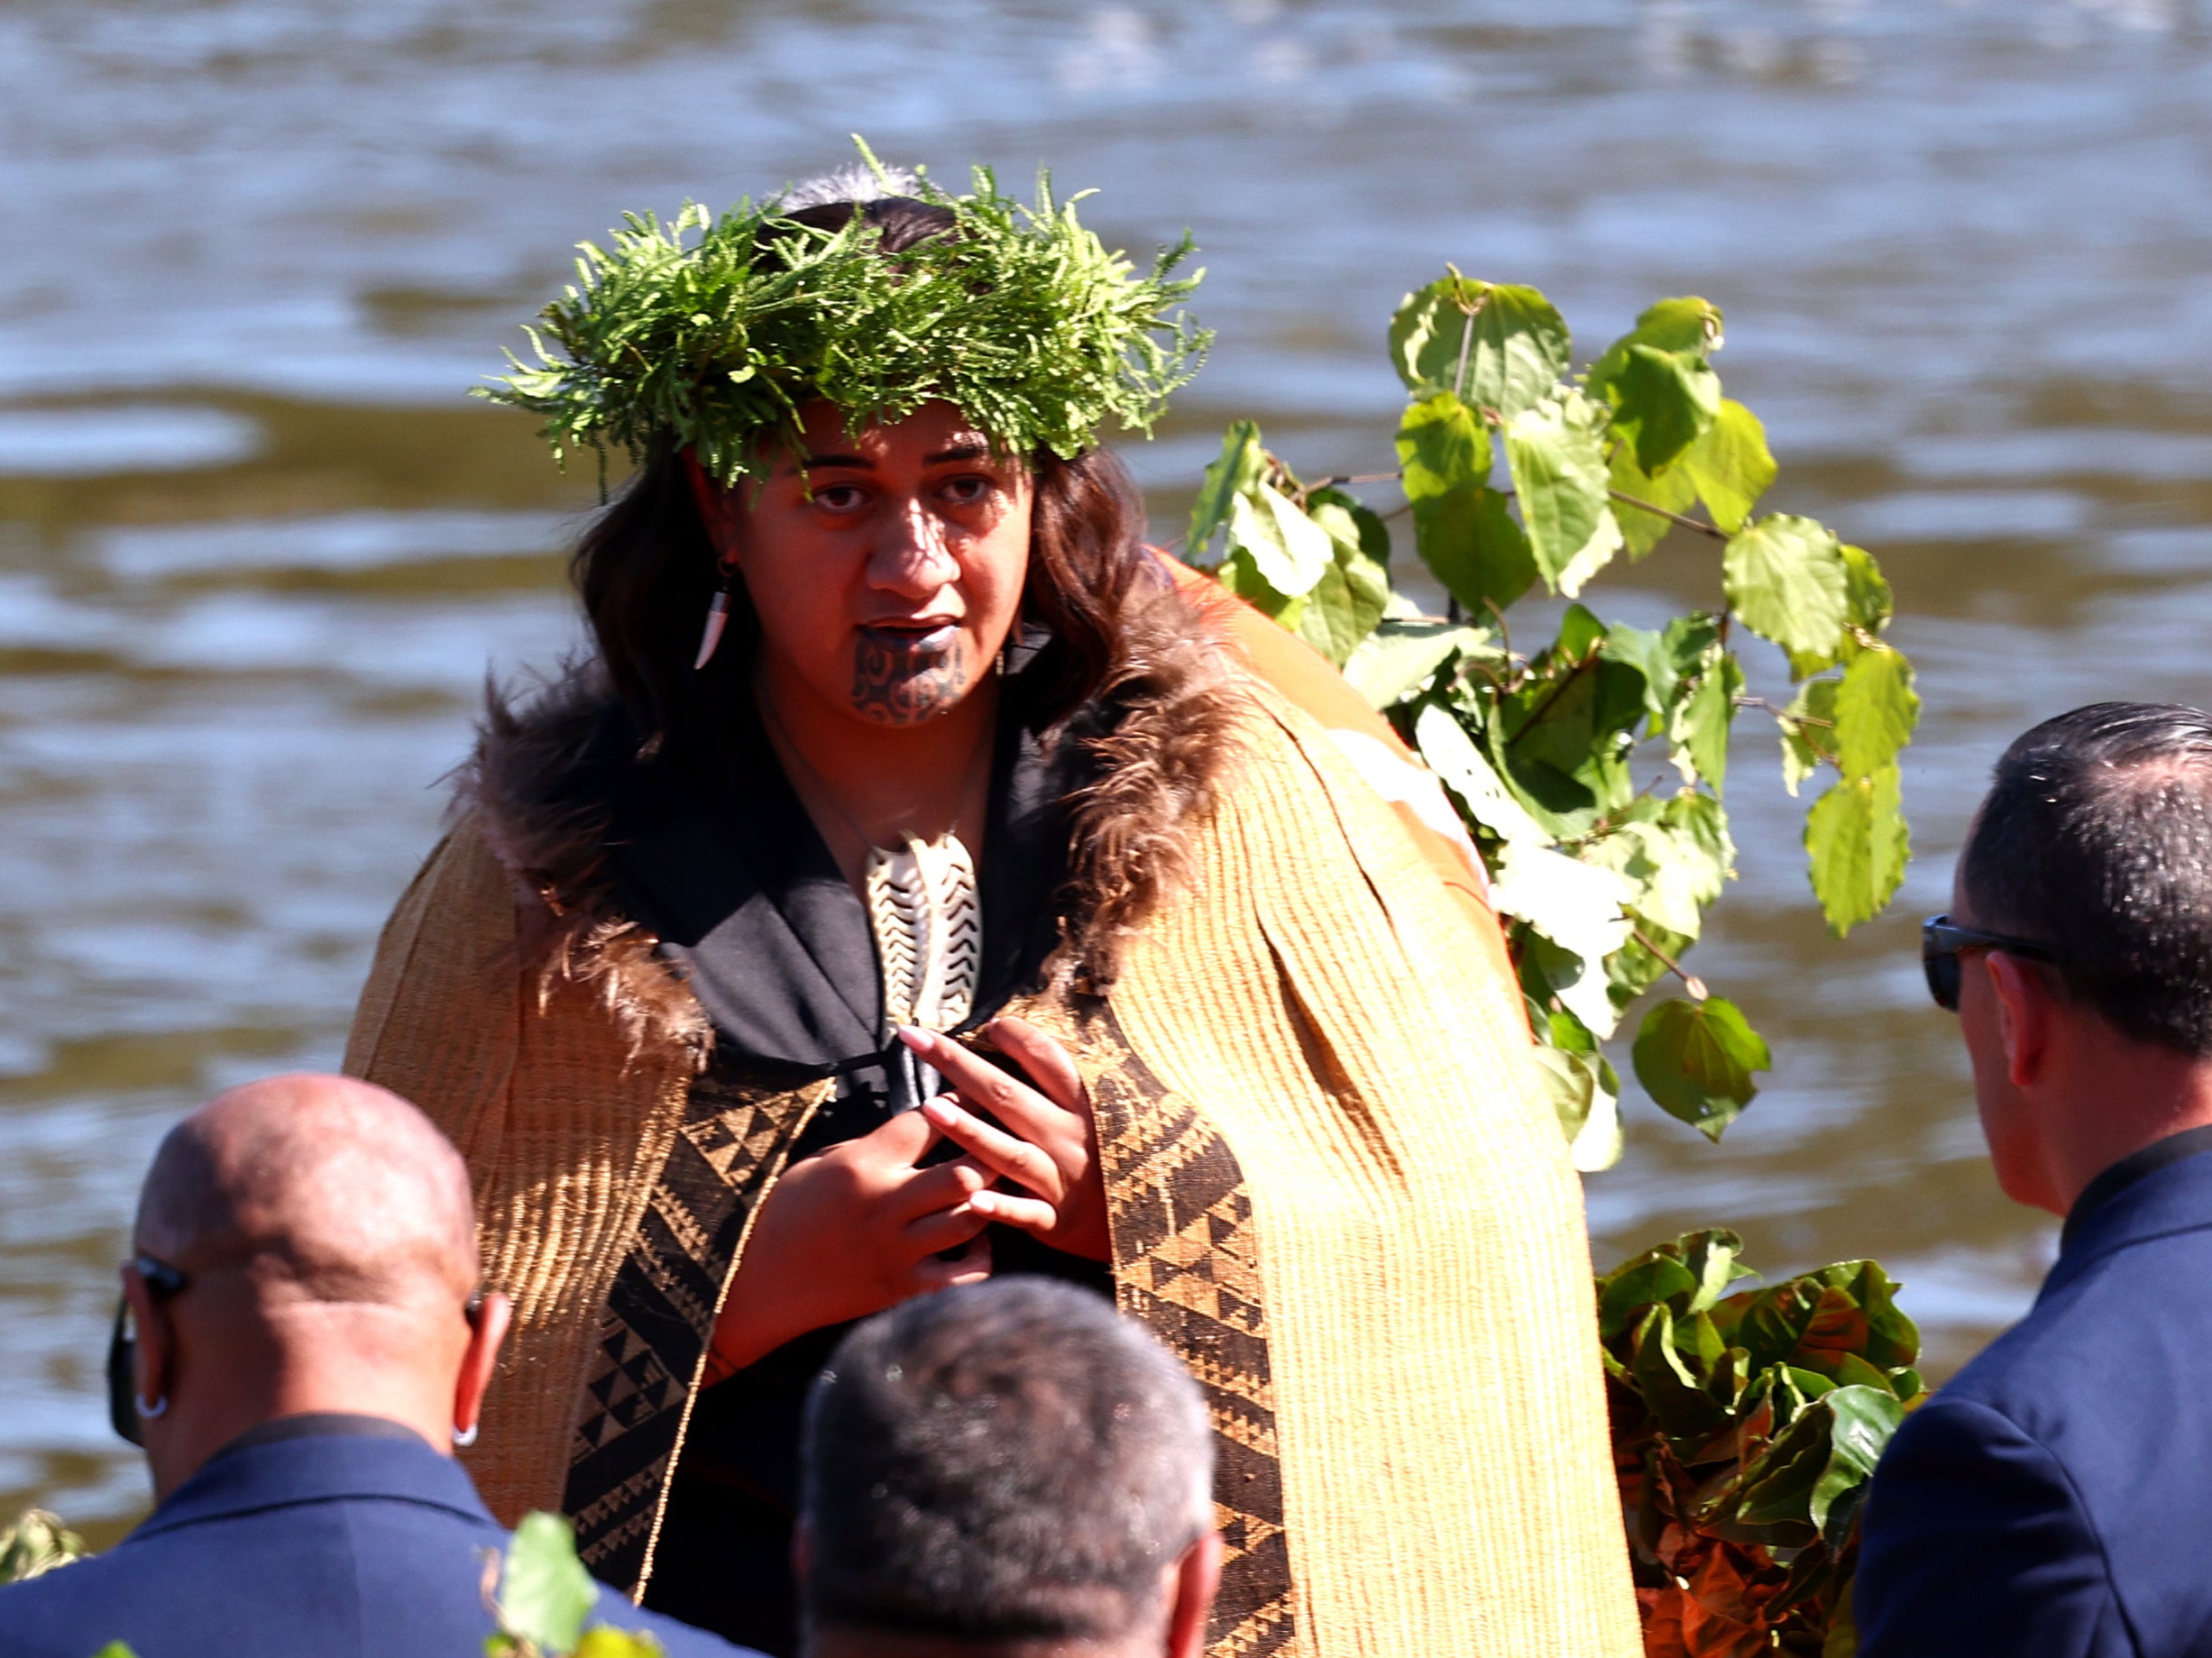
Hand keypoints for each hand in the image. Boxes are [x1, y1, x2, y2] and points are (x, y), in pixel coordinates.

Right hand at [708, 1108, 992, 1378]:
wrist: (759, 1282)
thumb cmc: (787, 1213)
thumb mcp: (820, 1163)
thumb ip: (873, 1146)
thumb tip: (923, 1126)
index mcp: (863, 1165)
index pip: (928, 1122)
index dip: (958, 1102)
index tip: (975, 1096)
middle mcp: (886, 1207)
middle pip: (965, 1173)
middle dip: (990, 1154)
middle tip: (1002, 1144)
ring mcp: (898, 1252)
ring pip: (972, 1220)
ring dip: (992, 1201)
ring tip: (995, 1188)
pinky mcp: (903, 1289)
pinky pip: (966, 1276)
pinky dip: (981, 1256)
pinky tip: (976, 1241)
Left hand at [899, 1017, 1110, 1263]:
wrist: (1152, 1217)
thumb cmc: (1118, 1155)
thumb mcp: (1106, 1110)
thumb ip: (1065, 1078)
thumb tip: (1013, 1030)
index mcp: (1084, 1103)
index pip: (1046, 1058)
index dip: (1016, 1036)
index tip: (987, 1022)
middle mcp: (1070, 1135)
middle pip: (1008, 1094)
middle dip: (959, 1063)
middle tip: (917, 1038)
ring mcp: (1062, 1178)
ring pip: (1009, 1152)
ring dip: (970, 1131)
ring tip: (929, 1109)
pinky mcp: (1057, 1219)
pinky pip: (1026, 1213)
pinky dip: (1002, 1208)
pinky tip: (973, 1201)